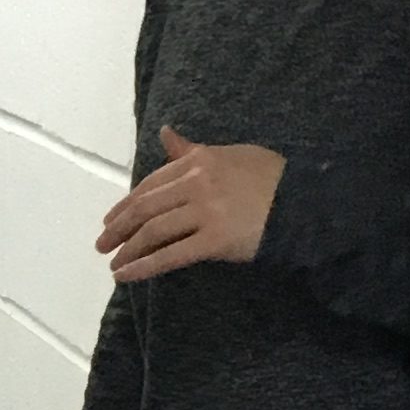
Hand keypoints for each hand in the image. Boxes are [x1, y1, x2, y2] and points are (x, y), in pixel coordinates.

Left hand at [97, 129, 285, 283]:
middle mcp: (197, 183)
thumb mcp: (231, 154)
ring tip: (113, 264)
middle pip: (145, 208)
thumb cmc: (272, 178)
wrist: (307, 202)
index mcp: (199, 160)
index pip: (151, 184)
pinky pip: (171, 256)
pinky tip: (126, 276)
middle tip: (102, 244)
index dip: (126, 204)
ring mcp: (205, 212)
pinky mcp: (215, 240)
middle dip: (118, 228)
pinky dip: (144, 267)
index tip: (111, 219)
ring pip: (153, 232)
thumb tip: (164, 133)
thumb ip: (193, 150)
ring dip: (127, 250)